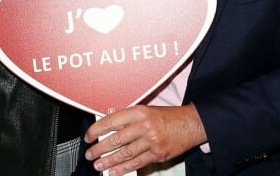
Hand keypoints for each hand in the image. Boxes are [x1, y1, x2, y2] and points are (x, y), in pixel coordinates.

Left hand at [84, 103, 206, 174]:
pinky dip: (123, 168)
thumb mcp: (147, 110)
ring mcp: (151, 141)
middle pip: (116, 139)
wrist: (190, 123)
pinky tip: (114, 171)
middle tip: (90, 154)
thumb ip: (129, 117)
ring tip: (98, 165)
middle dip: (100, 149)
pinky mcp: (157, 154)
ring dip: (109, 161)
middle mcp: (144, 125)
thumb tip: (109, 125)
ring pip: (125, 153)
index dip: (97, 129)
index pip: (112, 120)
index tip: (89, 136)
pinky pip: (136, 163)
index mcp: (139, 111)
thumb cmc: (168, 116)